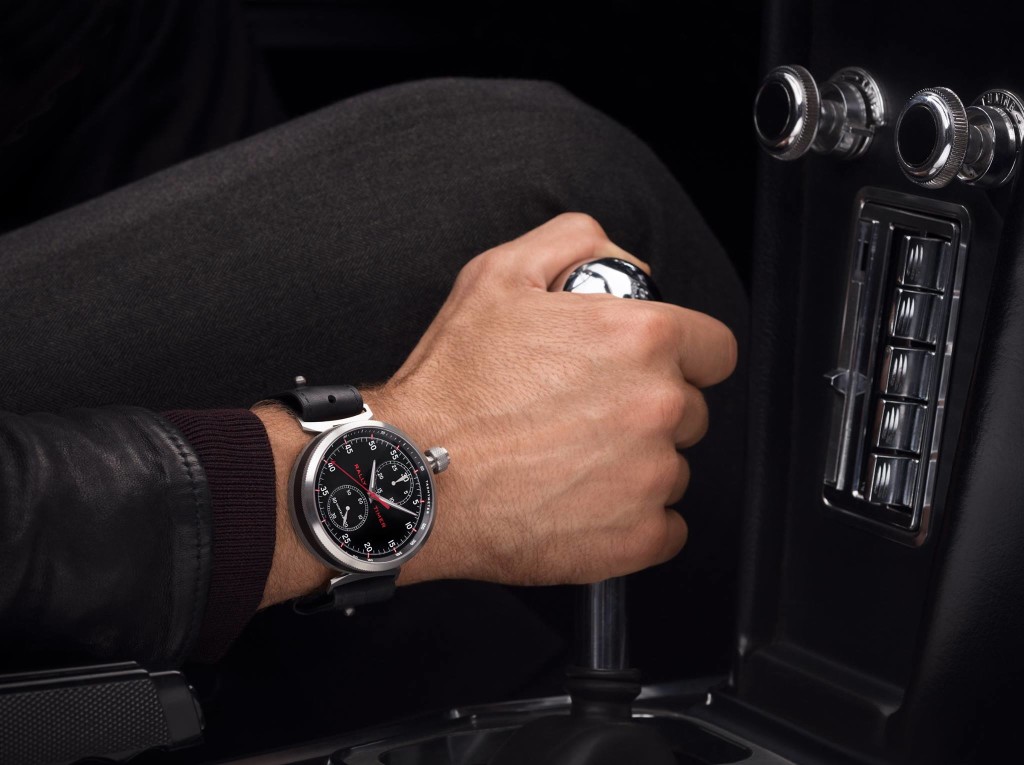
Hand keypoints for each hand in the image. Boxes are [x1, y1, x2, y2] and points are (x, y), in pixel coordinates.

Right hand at [360, 213, 736, 586]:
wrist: (415, 473)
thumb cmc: (452, 383)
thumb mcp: (500, 273)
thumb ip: (574, 242)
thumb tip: (621, 260)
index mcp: (640, 339)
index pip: (715, 350)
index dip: (685, 355)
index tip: (656, 369)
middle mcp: (657, 406)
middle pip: (690, 410)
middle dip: (648, 410)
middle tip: (585, 414)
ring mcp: (650, 478)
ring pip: (673, 469)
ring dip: (636, 466)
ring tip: (570, 460)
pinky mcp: (634, 538)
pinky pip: (664, 529)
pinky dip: (631, 521)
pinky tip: (581, 503)